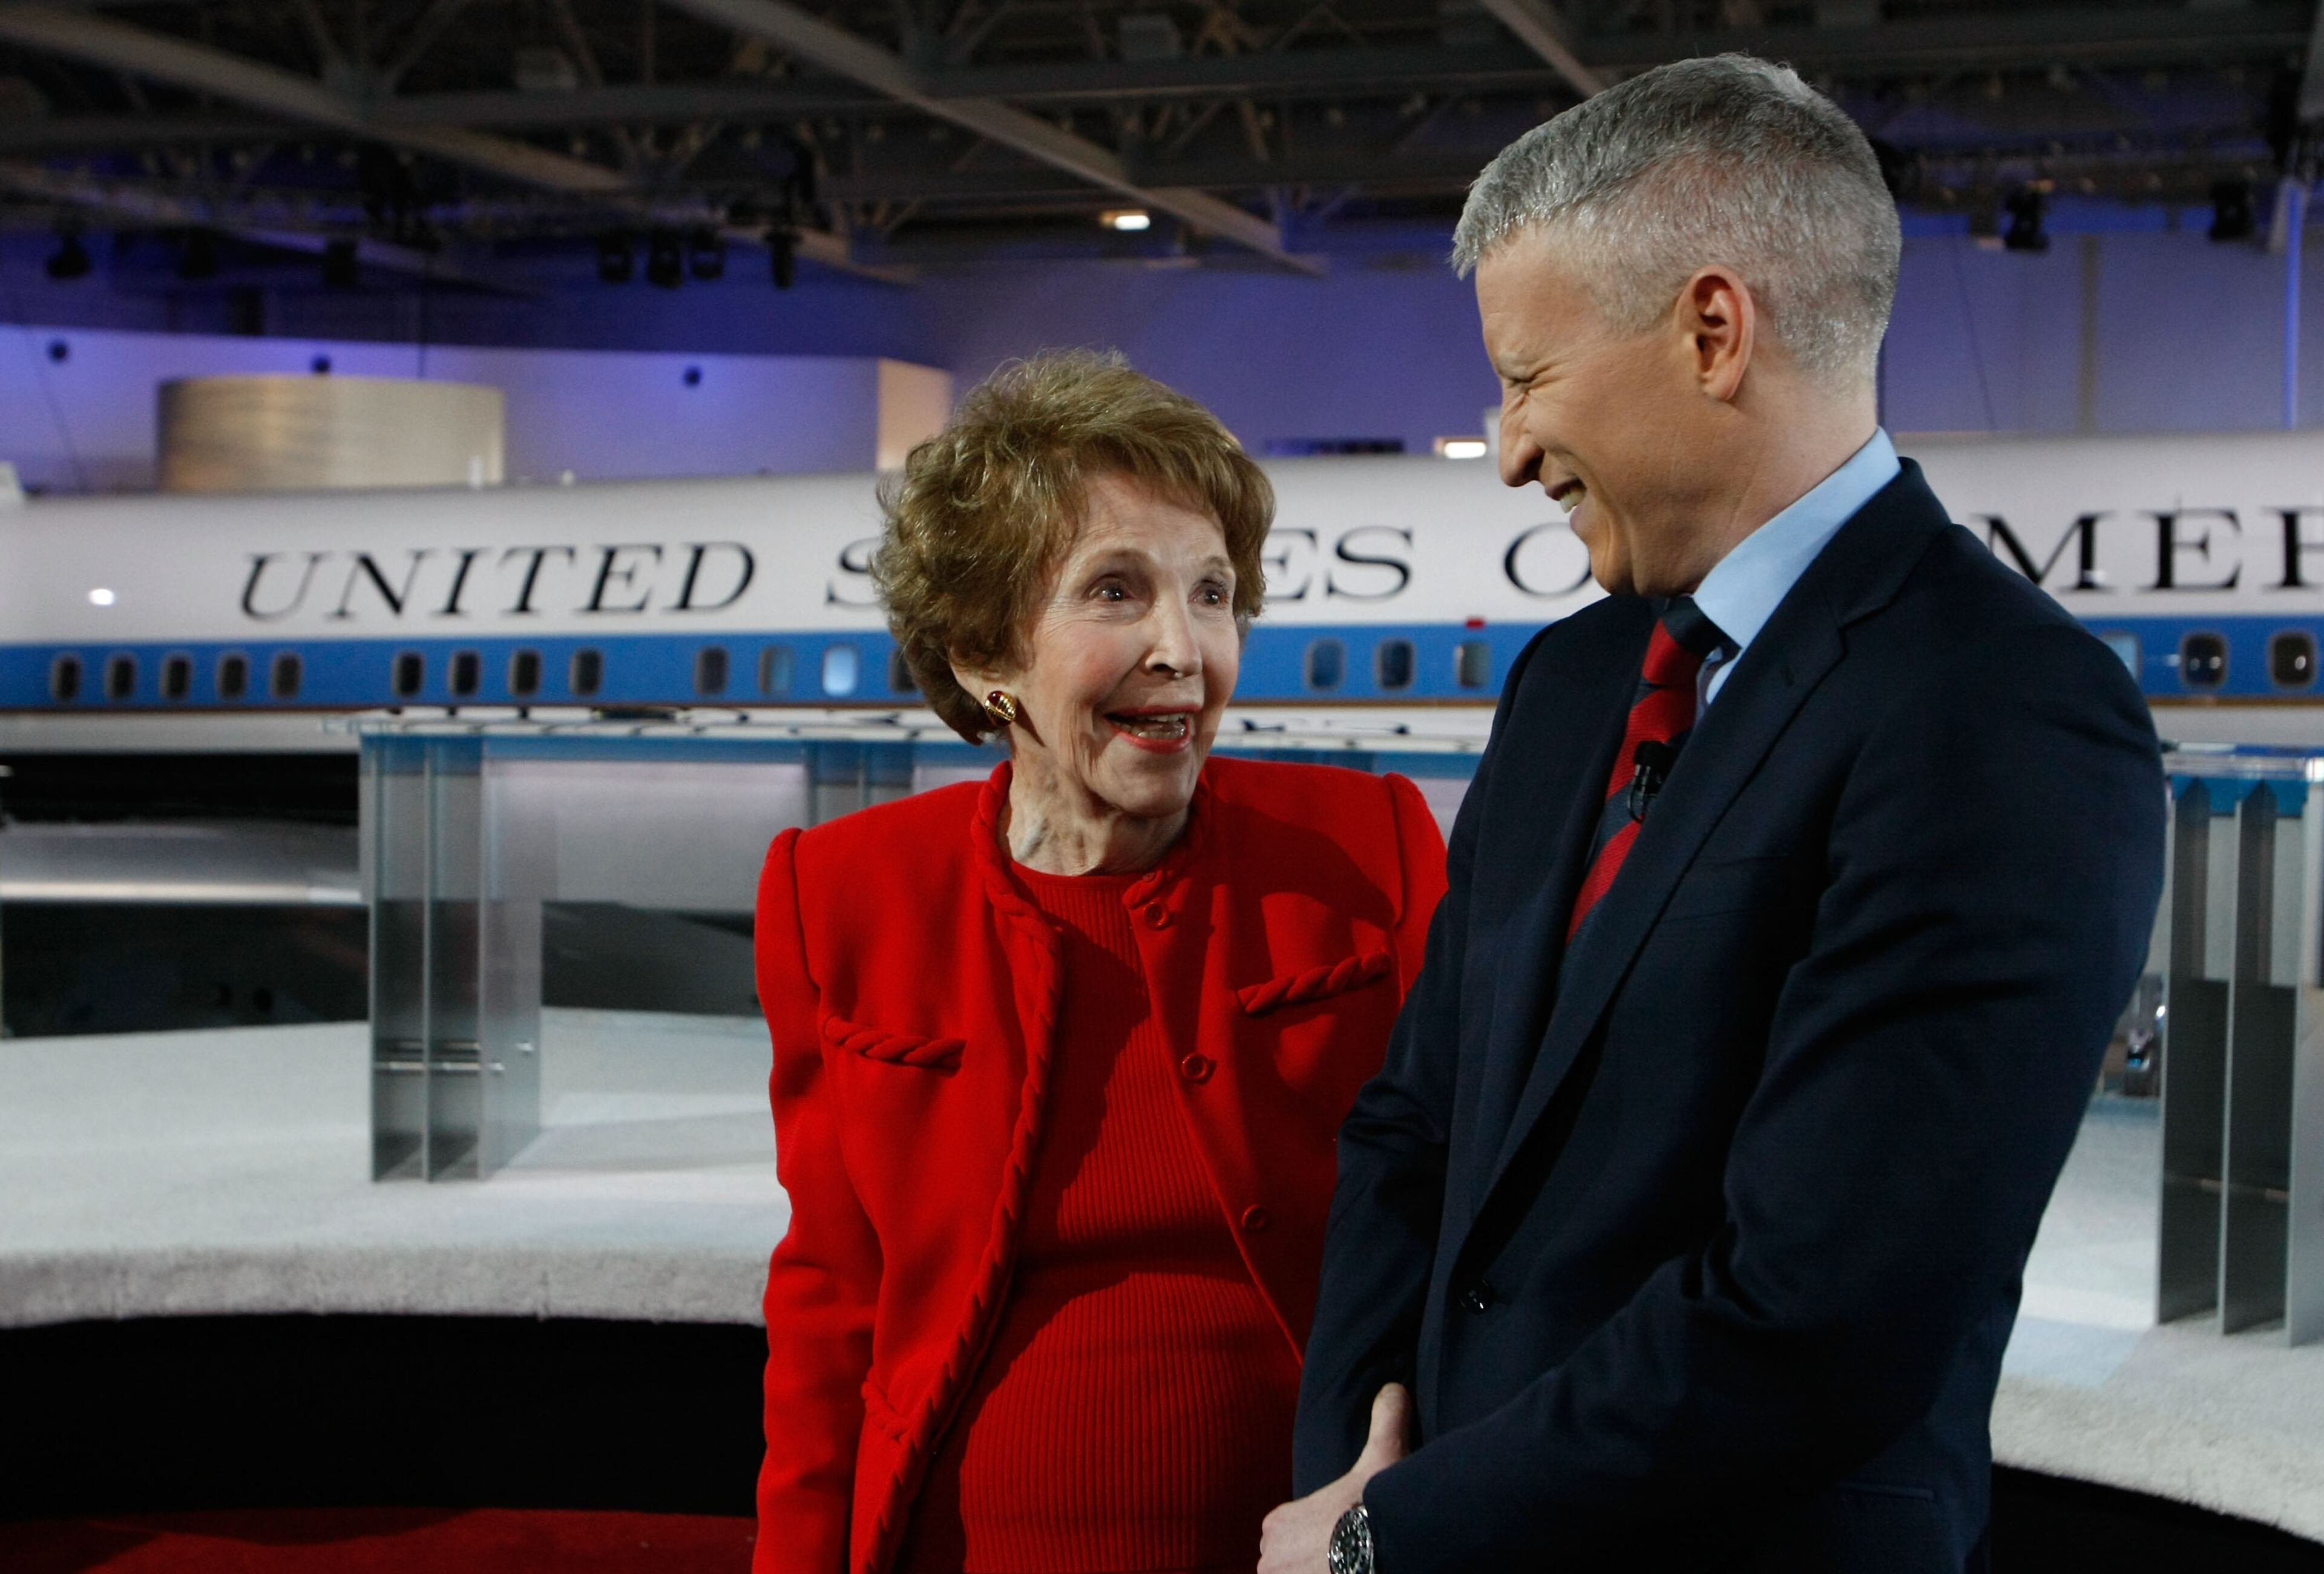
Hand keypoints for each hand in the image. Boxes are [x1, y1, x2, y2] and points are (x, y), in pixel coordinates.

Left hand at [1258, 1383, 1412, 1573]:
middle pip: (1291, 1564)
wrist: (1381, 1551)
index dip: (1320, 1537)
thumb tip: (1394, 1388)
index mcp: (1279, 1522)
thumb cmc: (1376, 1507)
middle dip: (1313, 1565)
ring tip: (1345, 1569)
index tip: (1343, 1539)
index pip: (1292, 1534)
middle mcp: (1268, 1555)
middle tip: (1346, 1561)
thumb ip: (1385, 1420)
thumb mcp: (1383, 1456)